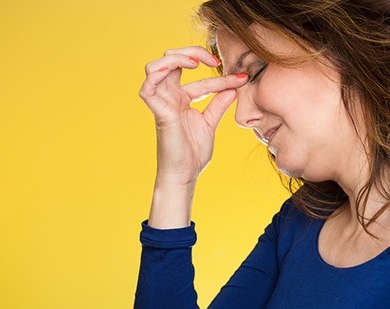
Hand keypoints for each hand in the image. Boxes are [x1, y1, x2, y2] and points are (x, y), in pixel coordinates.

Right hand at [140, 46, 248, 186]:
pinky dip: (159, 73)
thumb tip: (235, 87)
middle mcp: (169, 97)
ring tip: (196, 63)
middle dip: (192, 52)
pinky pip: (148, 86)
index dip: (220, 75)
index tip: (242, 78)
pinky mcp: (158, 111)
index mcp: (181, 99)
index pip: (198, 78)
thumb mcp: (211, 122)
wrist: (185, 174)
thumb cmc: (194, 153)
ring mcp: (161, 102)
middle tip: (214, 61)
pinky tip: (178, 69)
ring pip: (156, 67)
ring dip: (175, 58)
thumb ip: (219, 103)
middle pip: (172, 60)